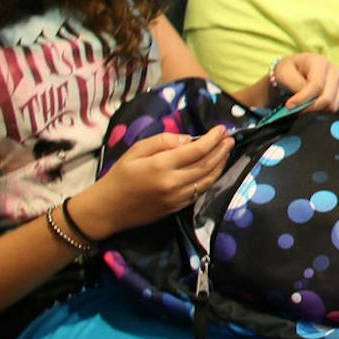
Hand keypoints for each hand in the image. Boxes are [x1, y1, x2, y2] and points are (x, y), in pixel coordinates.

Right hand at [78, 127, 232, 233]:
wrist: (108, 209)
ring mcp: (177, 197)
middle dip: (221, 150)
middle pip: (207, 164)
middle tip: (230, 138)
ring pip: (208, 179)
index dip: (213, 139)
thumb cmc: (120, 175)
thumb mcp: (136, 150)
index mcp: (161, 165)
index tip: (221, 129)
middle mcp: (173, 182)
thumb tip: (188, 139)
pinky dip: (211, 179)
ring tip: (227, 151)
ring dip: (221, 164)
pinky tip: (215, 169)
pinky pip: (200, 191)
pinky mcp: (177, 207)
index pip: (197, 150)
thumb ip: (162, 141)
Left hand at [272, 51, 338, 112]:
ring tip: (304, 105)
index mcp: (320, 62)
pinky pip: (335, 107)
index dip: (303, 98)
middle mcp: (334, 70)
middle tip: (295, 109)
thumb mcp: (284, 73)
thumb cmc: (289, 70)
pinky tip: (312, 103)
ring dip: (316, 109)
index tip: (289, 106)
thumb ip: (294, 85)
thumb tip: (305, 100)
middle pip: (327, 98)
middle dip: (309, 107)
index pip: (316, 85)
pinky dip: (322, 109)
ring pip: (332, 105)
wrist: (296, 69)